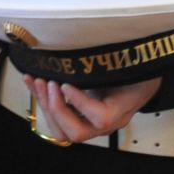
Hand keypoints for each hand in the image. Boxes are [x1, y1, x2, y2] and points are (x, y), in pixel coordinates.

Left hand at [23, 75, 162, 143]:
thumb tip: (90, 40)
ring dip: (46, 107)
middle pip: (76, 132)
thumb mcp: (130, 65)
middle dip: (57, 108)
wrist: (142, 81)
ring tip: (37, 81)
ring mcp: (90, 124)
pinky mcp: (79, 118)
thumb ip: (112, 63)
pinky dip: (41, 100)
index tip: (65, 84)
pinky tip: (31, 81)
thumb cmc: (137, 70)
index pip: (101, 118)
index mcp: (121, 110)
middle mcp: (105, 124)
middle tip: (49, 83)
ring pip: (62, 132)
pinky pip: (57, 120)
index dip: (80, 103)